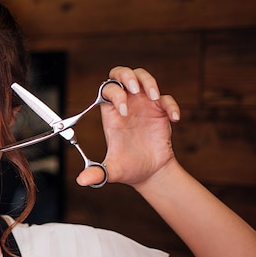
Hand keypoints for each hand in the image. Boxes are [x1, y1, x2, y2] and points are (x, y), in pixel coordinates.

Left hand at [76, 66, 180, 186]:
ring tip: (153, 96)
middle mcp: (126, 105)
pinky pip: (166, 99)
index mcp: (111, 114)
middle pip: (120, 75)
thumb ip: (97, 173)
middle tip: (134, 88)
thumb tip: (82, 181)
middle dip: (126, 75)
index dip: (114, 95)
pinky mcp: (161, 112)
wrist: (150, 173)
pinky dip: (171, 105)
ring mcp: (144, 106)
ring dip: (148, 81)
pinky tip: (174, 118)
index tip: (123, 113)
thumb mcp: (112, 170)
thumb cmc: (128, 168)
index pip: (107, 91)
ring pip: (143, 78)